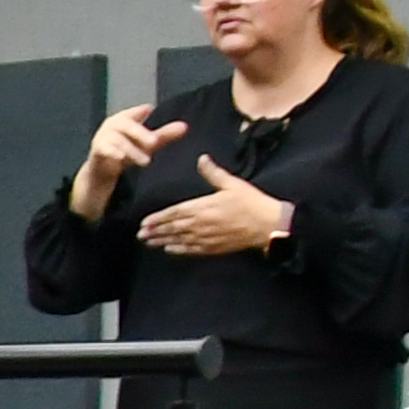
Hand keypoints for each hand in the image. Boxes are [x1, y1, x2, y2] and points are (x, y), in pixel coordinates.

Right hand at [68, 105, 186, 217]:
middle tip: (154, 142)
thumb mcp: (148, 143)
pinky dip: (113, 153)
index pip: (132, 112)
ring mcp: (102, 138)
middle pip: (126, 125)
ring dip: (132, 150)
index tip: (148, 110)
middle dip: (140, 133)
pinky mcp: (97, 151)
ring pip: (118, 140)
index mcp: (123, 119)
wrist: (102, 171)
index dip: (138, 111)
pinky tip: (121, 158)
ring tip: (146, 160)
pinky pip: (104, 150)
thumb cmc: (127, 151)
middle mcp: (111, 126)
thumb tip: (185, 126)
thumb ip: (164, 134)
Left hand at [134, 155, 292, 259]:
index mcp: (203, 207)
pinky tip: (169, 250)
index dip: (158, 218)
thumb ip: (214, 173)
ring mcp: (207, 237)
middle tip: (140, 234)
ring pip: (179, 240)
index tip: (144, 222)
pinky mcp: (214, 247)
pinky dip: (179, 249)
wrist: (268, 224)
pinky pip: (192, 249)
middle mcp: (201, 224)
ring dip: (163, 241)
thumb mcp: (232, 183)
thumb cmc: (251, 201)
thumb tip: (202, 158)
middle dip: (155, 231)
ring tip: (148, 242)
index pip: (175, 212)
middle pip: (173, 228)